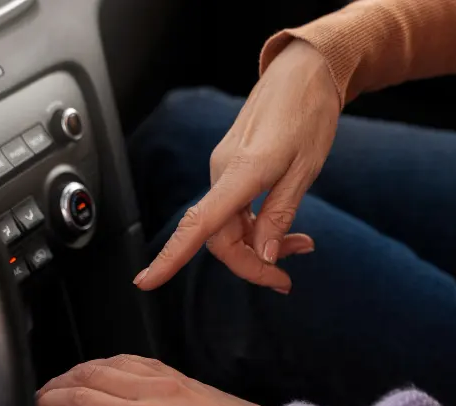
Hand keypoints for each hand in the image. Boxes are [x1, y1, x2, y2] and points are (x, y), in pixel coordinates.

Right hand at [37, 355, 271, 405]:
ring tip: (69, 385)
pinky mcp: (182, 377)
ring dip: (84, 370)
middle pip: (92, 374)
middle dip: (61, 383)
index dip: (53, 402)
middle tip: (45, 397)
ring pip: (112, 361)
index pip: (84, 400)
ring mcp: (169, 379)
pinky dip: (112, 364)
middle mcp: (155, 390)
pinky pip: (136, 361)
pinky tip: (108, 374)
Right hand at [134, 39, 340, 292]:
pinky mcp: (232, 168)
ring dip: (261, 246)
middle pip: (220, 238)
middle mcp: (222, 172)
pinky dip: (258, 227)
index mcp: (240, 172)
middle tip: (287, 279)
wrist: (304, 72)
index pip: (198, 225)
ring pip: (230, 228)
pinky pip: (236, 211)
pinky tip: (285, 231)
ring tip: (302, 245)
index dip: (170, 257)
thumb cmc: (309, 114)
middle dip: (252, 264)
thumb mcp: (305, 170)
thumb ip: (279, 215)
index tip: (146, 282)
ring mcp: (224, 169)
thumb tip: (263, 257)